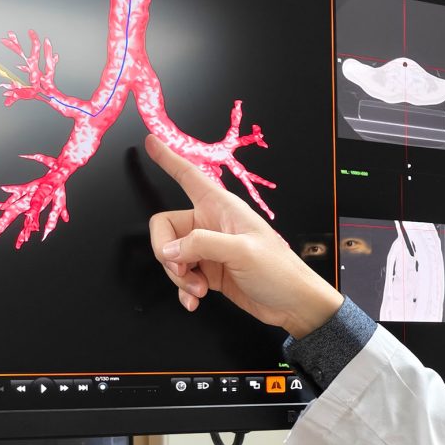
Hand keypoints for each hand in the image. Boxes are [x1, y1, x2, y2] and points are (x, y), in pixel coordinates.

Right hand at [145, 135, 341, 337]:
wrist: (293, 304)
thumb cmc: (279, 271)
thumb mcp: (242, 251)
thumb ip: (202, 245)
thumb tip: (170, 249)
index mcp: (222, 207)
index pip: (188, 176)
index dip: (169, 158)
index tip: (151, 140)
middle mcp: (211, 224)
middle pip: (166, 227)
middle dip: (167, 253)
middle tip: (183, 270)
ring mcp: (208, 249)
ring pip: (171, 255)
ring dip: (179, 277)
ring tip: (199, 289)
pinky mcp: (209, 271)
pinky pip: (182, 276)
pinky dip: (183, 289)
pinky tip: (194, 300)